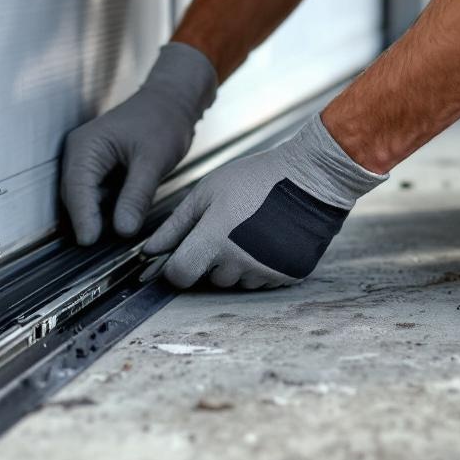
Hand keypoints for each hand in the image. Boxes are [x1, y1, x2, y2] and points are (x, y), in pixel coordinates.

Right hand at [61, 43, 216, 244]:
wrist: (171, 102)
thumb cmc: (163, 120)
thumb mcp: (153, 160)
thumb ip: (136, 195)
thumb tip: (122, 229)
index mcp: (86, 146)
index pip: (77, 189)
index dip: (83, 217)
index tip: (89, 242)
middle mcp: (79, 154)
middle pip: (75, 197)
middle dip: (86, 221)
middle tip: (99, 250)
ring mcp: (85, 162)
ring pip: (84, 199)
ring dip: (95, 218)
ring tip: (109, 241)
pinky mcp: (97, 170)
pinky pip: (95, 196)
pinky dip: (104, 210)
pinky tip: (118, 222)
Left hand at [142, 114, 386, 288]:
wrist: (310, 178)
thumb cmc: (254, 179)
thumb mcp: (207, 193)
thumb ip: (175, 225)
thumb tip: (149, 250)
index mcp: (215, 239)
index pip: (180, 276)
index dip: (175, 268)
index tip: (181, 256)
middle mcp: (241, 262)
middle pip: (210, 278)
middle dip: (211, 260)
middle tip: (226, 229)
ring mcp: (267, 271)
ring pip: (237, 281)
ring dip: (236, 264)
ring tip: (249, 230)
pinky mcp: (288, 275)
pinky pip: (262, 281)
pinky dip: (260, 266)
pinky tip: (268, 239)